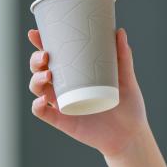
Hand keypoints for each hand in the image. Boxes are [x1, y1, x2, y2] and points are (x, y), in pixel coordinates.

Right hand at [28, 27, 150, 157]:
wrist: (130, 134)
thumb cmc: (128, 105)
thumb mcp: (127, 78)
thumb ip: (123, 56)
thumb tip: (120, 31)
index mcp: (77, 73)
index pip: (56, 56)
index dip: (41, 44)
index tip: (36, 33)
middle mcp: (66, 86)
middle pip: (41, 70)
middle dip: (36, 60)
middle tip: (46, 56)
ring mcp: (63, 103)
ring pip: (38, 89)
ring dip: (36, 80)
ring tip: (48, 75)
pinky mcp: (63, 120)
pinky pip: (43, 113)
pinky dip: (37, 106)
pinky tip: (41, 100)